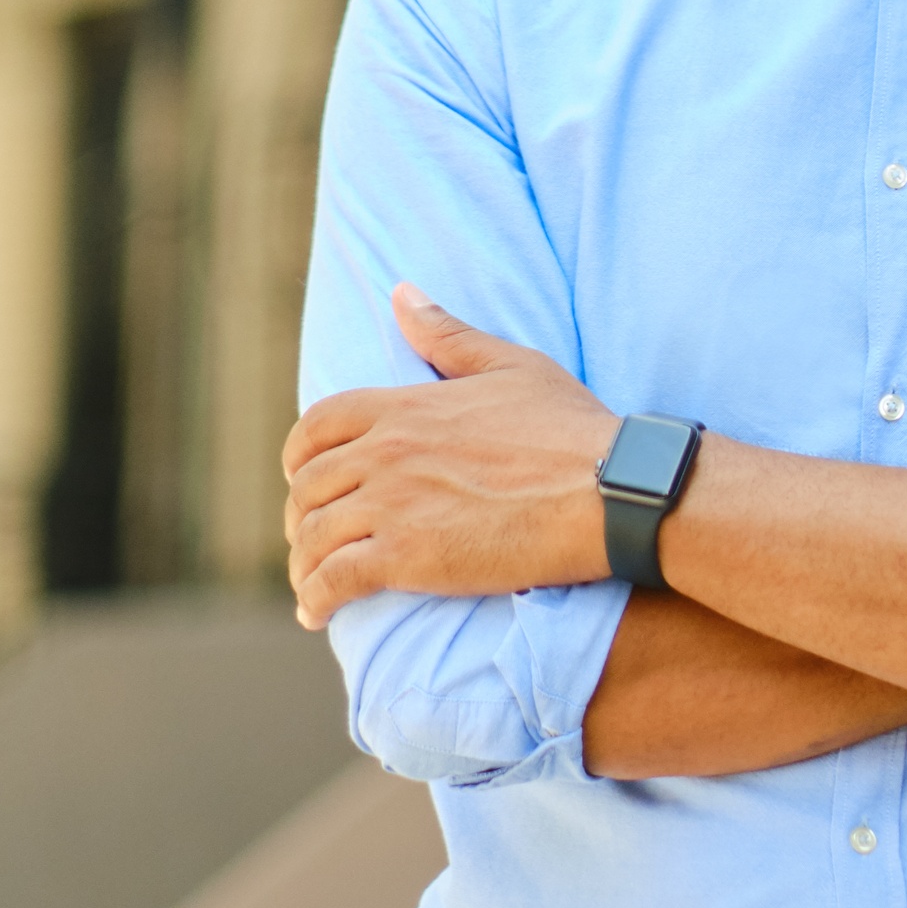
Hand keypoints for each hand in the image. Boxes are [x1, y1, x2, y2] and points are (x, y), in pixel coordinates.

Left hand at [283, 286, 615, 627]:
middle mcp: (388, 451)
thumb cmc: (568, 427)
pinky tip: (318, 614)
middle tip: (312, 538)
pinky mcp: (407, 558)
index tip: (304, 478)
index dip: (299, 454)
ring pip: (313, 537)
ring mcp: (394, 505)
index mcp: (406, 406)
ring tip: (311, 585)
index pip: (318, 424)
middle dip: (300, 514)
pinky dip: (315, 599)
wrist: (607, 490)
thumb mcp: (510, 365)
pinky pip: (334, 581)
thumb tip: (402, 293)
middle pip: (308, 485)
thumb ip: (447, 334)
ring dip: (303, 564)